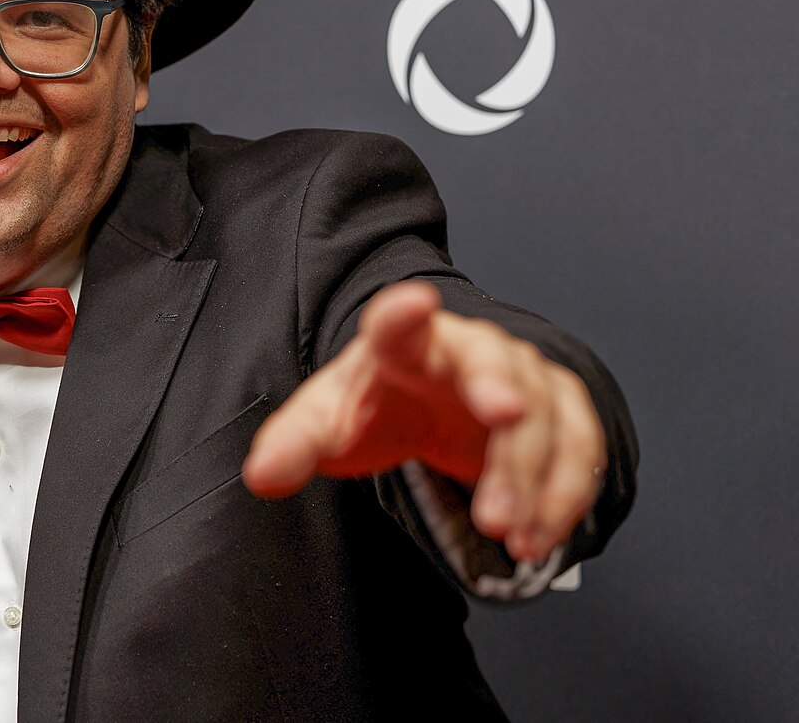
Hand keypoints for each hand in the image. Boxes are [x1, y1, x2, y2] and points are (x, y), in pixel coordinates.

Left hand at [242, 280, 606, 561]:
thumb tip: (261, 475)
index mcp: (401, 343)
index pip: (395, 324)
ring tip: (509, 532)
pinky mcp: (561, 409)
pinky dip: (565, 495)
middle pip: (491, 360)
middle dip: (501, 389)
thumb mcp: (329, 424)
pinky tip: (540, 536)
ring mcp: (523, 375)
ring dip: (531, 474)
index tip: (413, 304)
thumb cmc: (379, 404)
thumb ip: (294, 446)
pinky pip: (579, 447)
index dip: (402, 314)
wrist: (427, 403)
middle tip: (504, 418)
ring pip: (543, 413)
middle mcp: (469, 350)